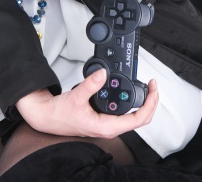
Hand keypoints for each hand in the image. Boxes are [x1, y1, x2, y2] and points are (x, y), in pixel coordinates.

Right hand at [16, 69, 158, 138]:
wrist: (49, 117)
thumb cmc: (60, 114)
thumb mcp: (76, 97)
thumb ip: (90, 84)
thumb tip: (103, 74)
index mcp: (107, 127)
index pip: (138, 119)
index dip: (149, 104)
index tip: (152, 89)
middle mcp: (110, 128)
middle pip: (141, 119)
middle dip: (151, 102)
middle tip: (153, 86)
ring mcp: (108, 124)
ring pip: (134, 117)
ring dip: (143, 102)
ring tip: (147, 87)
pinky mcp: (104, 118)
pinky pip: (124, 113)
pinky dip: (131, 102)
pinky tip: (129, 91)